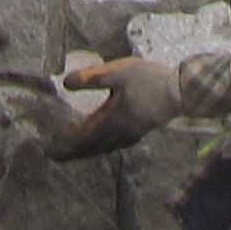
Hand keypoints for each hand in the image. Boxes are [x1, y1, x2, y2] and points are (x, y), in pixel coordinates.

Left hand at [40, 56, 186, 157]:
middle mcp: (119, 133)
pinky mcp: (140, 130)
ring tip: (74, 153)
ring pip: (102, 148)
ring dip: (86, 152)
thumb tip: (64, 83)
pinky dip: (101, 147)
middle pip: (90, 148)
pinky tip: (103, 143)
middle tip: (56, 157)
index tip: (49, 151)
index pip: (81, 138)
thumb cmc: (149, 80)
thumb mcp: (117, 72)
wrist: (181, 91)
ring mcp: (131, 134)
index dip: (64, 145)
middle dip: (72, 153)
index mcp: (111, 120)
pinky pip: (114, 145)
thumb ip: (91, 78)